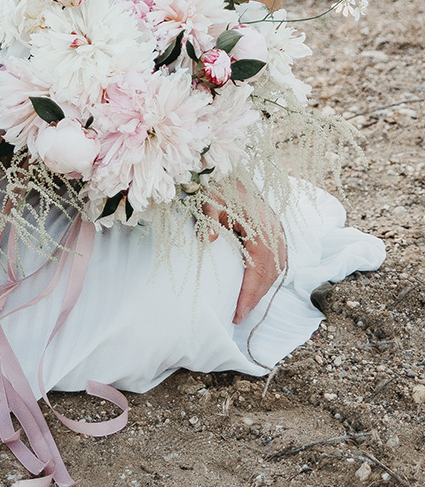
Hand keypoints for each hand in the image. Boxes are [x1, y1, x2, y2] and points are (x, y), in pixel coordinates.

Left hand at [203, 194, 286, 323]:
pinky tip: (256, 285)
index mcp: (261, 226)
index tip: (239, 313)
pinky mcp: (275, 231)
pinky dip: (268, 275)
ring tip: (246, 306)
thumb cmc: (219, 187)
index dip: (250, 294)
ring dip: (262, 288)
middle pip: (270, 273)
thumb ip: (208, 219)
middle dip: (256, 297)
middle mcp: (274, 231)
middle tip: (239, 316)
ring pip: (277, 268)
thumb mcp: (208, 201)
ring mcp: (277, 231)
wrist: (229, 170)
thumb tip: (208, 240)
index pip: (259, 268)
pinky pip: (277, 259)